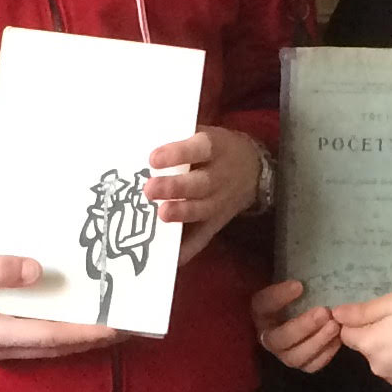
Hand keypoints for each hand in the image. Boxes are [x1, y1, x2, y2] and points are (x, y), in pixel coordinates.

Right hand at [0, 255, 123, 363]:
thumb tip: (36, 270)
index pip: (52, 336)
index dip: (87, 333)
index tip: (119, 327)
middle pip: (55, 348)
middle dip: (92, 339)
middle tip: (128, 328)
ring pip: (45, 348)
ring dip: (76, 339)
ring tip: (108, 326)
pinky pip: (31, 343)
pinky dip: (55, 334)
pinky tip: (69, 321)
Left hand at [145, 126, 263, 261]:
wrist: (252, 171)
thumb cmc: (215, 149)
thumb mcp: (204, 133)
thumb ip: (178, 137)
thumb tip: (139, 141)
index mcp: (216, 148)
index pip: (199, 148)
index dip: (178, 154)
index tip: (153, 159)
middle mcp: (220, 176)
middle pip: (199, 183)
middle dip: (174, 188)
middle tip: (149, 189)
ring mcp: (220, 202)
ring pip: (201, 210)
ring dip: (181, 215)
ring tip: (161, 215)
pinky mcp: (217, 222)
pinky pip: (203, 237)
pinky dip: (187, 249)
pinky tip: (170, 258)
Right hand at [252, 278, 340, 373]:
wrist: (305, 309)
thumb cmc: (299, 294)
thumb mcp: (292, 284)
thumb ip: (293, 283)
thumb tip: (301, 284)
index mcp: (261, 313)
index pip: (262, 305)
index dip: (278, 297)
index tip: (299, 285)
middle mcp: (269, 336)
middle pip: (279, 339)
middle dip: (302, 327)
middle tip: (324, 312)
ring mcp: (284, 353)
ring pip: (295, 357)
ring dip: (317, 342)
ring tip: (335, 326)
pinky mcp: (301, 363)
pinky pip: (311, 365)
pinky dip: (325, 354)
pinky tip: (338, 340)